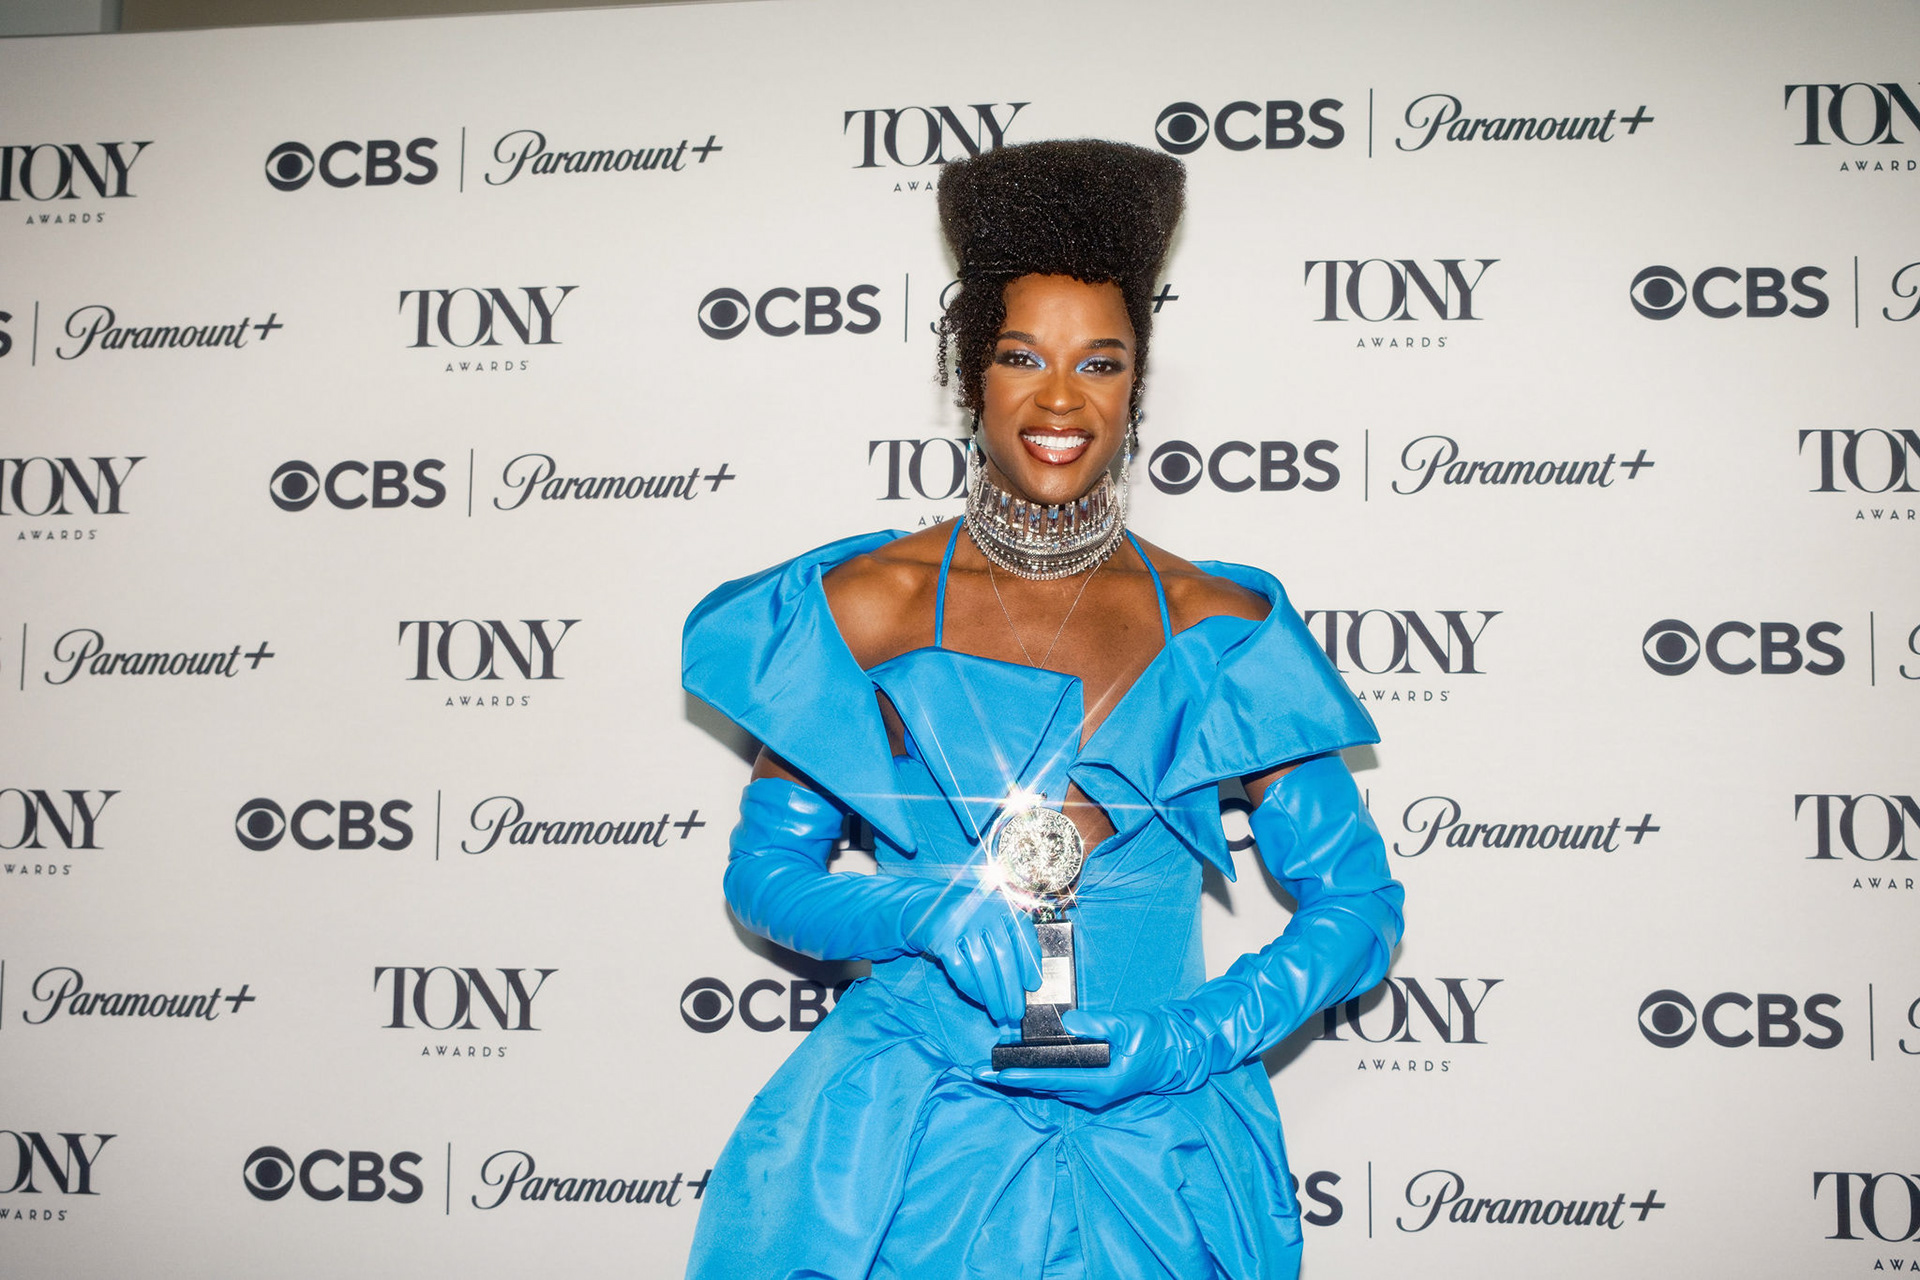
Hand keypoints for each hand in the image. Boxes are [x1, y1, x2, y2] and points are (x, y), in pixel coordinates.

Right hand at [908, 885, 1041, 1031]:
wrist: (924, 907)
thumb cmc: (967, 920)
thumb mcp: (992, 921)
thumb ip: (1013, 941)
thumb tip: (1031, 981)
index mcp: (1000, 904)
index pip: (1023, 934)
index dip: (1030, 963)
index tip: (1033, 986)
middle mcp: (982, 909)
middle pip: (1003, 954)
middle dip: (1011, 988)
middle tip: (1016, 1012)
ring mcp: (959, 922)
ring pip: (982, 965)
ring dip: (993, 995)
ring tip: (999, 1013)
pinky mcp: (940, 937)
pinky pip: (960, 969)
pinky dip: (972, 989)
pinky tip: (980, 1000)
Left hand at [980, 1007, 1205, 1109]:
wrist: (1174, 1054)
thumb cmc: (1154, 1038)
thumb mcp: (1130, 1025)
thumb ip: (1099, 1023)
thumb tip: (1068, 1023)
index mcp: (1102, 1082)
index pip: (1054, 1079)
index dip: (1023, 1075)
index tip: (998, 1073)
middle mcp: (1093, 1095)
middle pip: (1044, 1087)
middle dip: (1011, 1080)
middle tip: (977, 1073)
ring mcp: (1091, 1095)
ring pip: (1049, 1087)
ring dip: (1021, 1078)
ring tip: (989, 1070)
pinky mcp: (1091, 1089)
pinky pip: (1058, 1083)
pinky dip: (1037, 1075)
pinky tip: (1018, 1067)